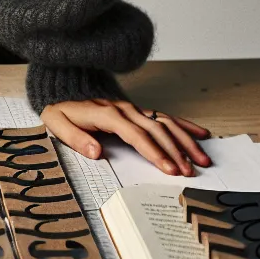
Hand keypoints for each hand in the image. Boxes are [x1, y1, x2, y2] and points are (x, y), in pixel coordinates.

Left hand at [41, 98, 211, 176]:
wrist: (64, 88)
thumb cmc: (61, 109)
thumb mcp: (57, 123)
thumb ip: (75, 138)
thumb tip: (96, 152)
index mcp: (108, 114)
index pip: (136, 135)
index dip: (154, 151)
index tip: (168, 168)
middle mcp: (125, 109)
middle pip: (156, 130)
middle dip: (176, 151)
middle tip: (190, 170)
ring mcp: (134, 108)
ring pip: (166, 122)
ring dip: (185, 140)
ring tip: (202, 158)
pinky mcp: (139, 110)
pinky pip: (165, 116)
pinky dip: (184, 125)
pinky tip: (201, 134)